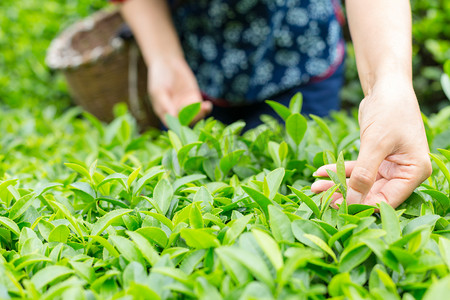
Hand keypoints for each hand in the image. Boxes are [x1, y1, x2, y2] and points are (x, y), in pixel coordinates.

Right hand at [148, 57, 211, 124]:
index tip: (184, 120)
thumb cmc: (159, 77)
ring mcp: (186, 107)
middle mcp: (176, 113)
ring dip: (201, 114)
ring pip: (195, 116)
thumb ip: (164, 103)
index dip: (178, 124)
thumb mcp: (158, 90)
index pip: (172, 124)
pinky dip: (206, 108)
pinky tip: (208, 105)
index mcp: (164, 113)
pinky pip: (202, 108)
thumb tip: (172, 117)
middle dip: (193, 118)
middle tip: (198, 111)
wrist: (168, 62)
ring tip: (205, 107)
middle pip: (186, 121)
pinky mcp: (195, 100)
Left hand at [311, 78, 431, 207]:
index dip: (363, 205)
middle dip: (344, 195)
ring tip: (314, 187)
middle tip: (319, 197)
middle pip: (372, 193)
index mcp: (414, 172)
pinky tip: (320, 173)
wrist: (386, 86)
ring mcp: (389, 166)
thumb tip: (353, 201)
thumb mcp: (376, 143)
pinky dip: (339, 171)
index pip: (388, 199)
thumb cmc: (389, 110)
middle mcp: (404, 172)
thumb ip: (364, 173)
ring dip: (338, 184)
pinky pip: (356, 170)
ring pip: (361, 183)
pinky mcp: (376, 159)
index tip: (337, 206)